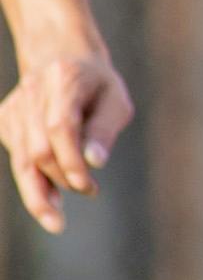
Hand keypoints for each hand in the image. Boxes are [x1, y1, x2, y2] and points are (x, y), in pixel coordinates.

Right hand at [1, 43, 135, 231]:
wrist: (60, 57)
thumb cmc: (96, 85)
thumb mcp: (115, 100)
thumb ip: (105, 129)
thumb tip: (94, 163)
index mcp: (64, 78)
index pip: (60, 126)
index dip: (71, 161)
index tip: (88, 186)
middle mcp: (32, 91)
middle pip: (39, 148)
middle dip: (62, 178)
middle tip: (90, 191)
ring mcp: (14, 107)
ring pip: (21, 160)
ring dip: (40, 193)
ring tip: (56, 221)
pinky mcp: (4, 121)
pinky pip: (17, 159)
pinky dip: (32, 183)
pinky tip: (50, 198)